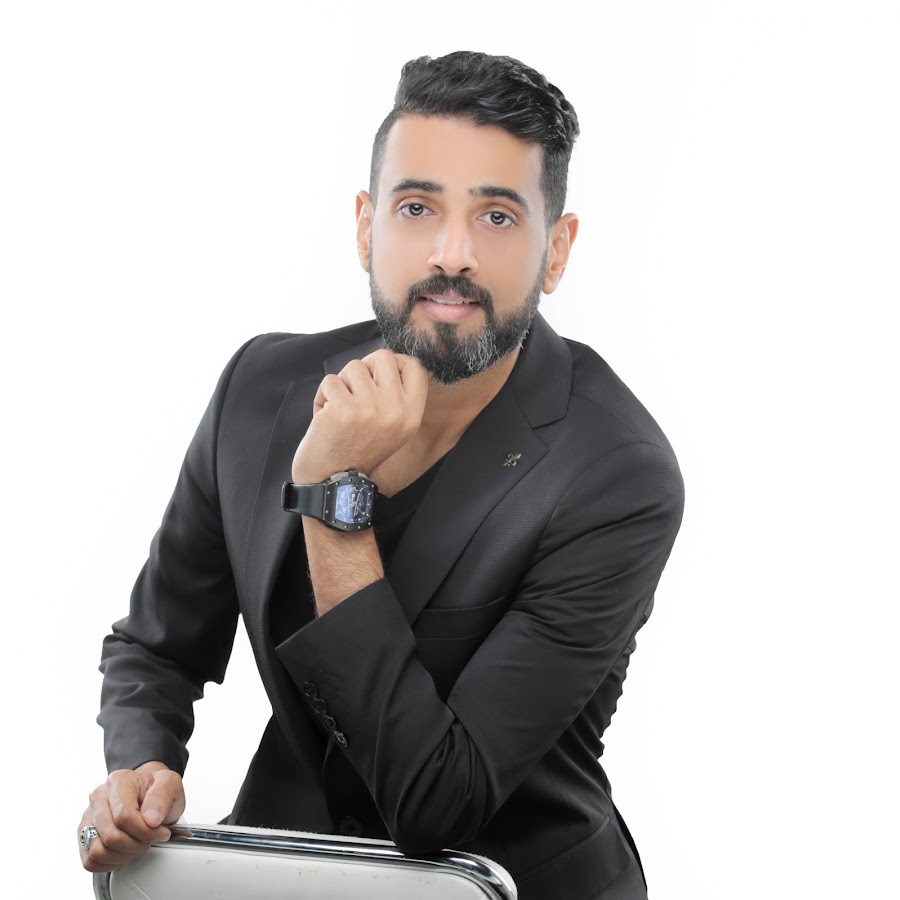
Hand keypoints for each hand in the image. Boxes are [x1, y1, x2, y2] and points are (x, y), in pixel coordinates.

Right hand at [78, 762, 185, 872]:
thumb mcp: (171, 784)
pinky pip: (90, 862)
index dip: (145, 831)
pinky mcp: (83, 836)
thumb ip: (162, 795)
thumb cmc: (157, 791)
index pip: (124, 817)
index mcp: (118, 781)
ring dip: (124, 855)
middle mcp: (98, 797)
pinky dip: (110, 863)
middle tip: (150, 840)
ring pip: (98, 852)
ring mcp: (88, 817)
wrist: (149, 795)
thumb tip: (150, 819)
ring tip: (138, 845)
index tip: (160, 832)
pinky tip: (125, 852)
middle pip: (111, 837)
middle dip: (136, 845)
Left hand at [292, 350, 427, 483]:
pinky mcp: (344, 409)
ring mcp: (370, 409)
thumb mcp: (393, 428)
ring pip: (354, 367)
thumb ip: (396, 396)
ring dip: (341, 384)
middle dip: (364, 368)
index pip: (415, 366)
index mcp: (411, 415)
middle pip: (383, 356)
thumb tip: (385, 361)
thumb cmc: (358, 452)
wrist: (333, 484)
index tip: (378, 374)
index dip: (395, 362)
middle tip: (355, 390)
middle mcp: (395, 411)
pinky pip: (330, 381)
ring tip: (339, 409)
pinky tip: (325, 417)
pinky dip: (323, 396)